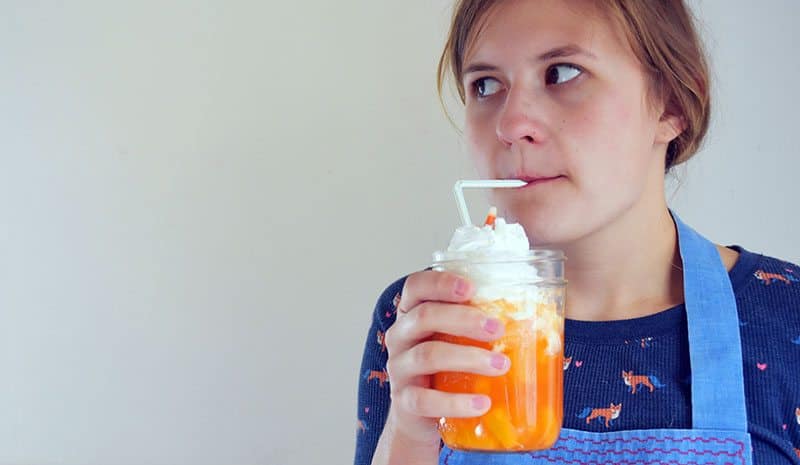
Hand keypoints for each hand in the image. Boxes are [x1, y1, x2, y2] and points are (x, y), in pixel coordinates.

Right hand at [382, 270, 508, 444]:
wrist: (421, 416)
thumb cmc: (446, 369)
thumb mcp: (457, 340)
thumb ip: (479, 323)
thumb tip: (541, 310)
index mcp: (413, 314)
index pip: (416, 286)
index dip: (440, 282)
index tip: (471, 287)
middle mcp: (400, 336)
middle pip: (424, 317)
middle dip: (464, 319)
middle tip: (498, 328)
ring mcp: (399, 369)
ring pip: (427, 355)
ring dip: (468, 358)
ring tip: (501, 366)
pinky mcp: (404, 402)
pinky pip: (425, 400)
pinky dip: (456, 402)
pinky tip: (482, 404)